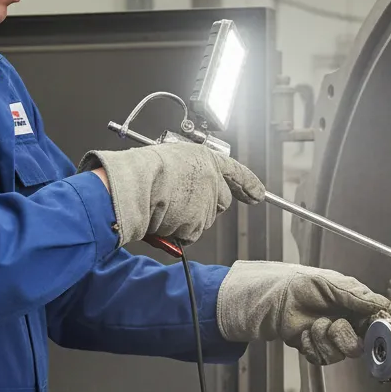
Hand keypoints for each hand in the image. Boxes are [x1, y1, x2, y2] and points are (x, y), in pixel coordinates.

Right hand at [80, 143, 265, 246]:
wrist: (132, 185)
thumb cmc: (141, 170)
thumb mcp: (171, 158)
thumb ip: (189, 172)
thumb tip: (190, 188)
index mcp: (205, 159)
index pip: (236, 172)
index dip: (249, 184)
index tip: (258, 194)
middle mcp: (212, 180)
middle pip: (221, 201)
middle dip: (205, 204)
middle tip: (178, 199)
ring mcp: (207, 203)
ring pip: (203, 218)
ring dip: (186, 217)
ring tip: (163, 204)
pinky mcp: (198, 223)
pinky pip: (190, 233)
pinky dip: (177, 230)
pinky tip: (163, 217)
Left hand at [216, 260, 390, 363]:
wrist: (272, 300)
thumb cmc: (299, 285)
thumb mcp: (330, 284)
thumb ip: (357, 295)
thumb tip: (382, 304)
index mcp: (358, 305)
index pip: (383, 317)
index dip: (389, 323)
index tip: (389, 323)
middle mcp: (350, 323)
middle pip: (366, 343)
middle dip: (347, 336)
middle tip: (335, 324)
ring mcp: (335, 339)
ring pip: (344, 353)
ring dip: (325, 339)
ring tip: (313, 325)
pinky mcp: (318, 350)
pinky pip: (324, 359)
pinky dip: (312, 346)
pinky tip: (304, 333)